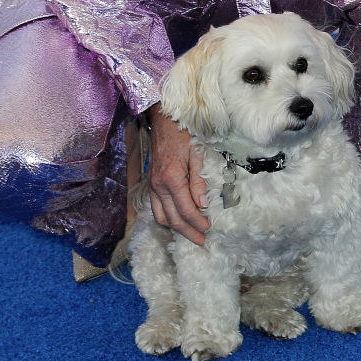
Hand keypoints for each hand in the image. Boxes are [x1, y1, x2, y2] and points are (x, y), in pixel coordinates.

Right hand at [147, 103, 208, 245]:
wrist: (163, 119)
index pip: (186, 210)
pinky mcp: (151, 183)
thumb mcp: (196, 154)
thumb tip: (203, 205)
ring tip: (191, 233)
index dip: (197, 223)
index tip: (209, 230)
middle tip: (201, 241)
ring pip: (161, 216)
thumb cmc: (182, 133)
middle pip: (172, 219)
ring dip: (176, 228)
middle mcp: (158, 185)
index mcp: (171, 179)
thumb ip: (198, 181)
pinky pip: (155, 208)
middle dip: (188, 233)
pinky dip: (166, 218)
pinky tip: (177, 219)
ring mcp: (152, 185)